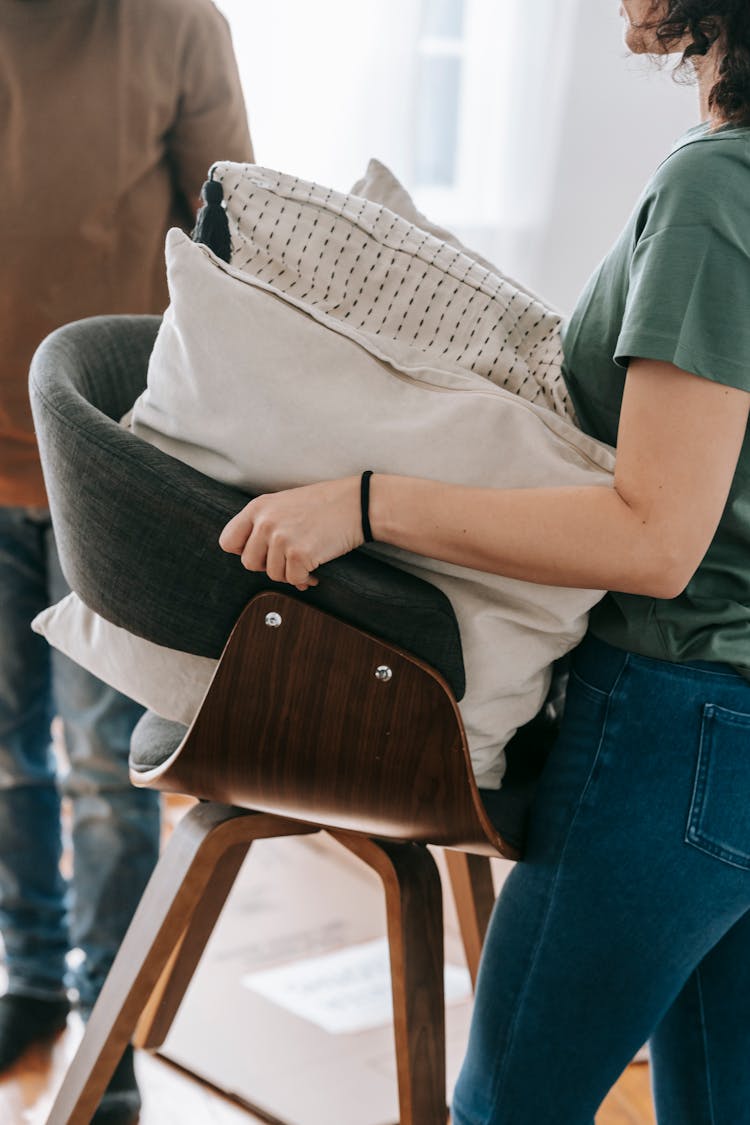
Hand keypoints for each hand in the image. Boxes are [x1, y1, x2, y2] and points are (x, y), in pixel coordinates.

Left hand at [219, 477, 362, 589]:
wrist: (357, 504)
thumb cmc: (325, 504)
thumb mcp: (284, 503)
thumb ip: (263, 523)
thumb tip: (254, 557)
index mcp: (258, 507)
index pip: (228, 541)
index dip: (243, 551)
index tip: (261, 552)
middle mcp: (265, 522)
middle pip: (249, 563)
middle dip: (269, 566)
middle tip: (287, 559)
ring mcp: (282, 538)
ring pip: (273, 575)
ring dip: (290, 573)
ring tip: (305, 562)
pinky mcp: (300, 554)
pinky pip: (294, 579)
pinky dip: (306, 578)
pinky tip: (315, 569)